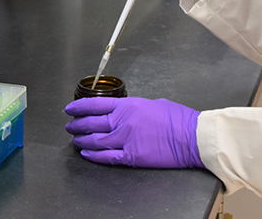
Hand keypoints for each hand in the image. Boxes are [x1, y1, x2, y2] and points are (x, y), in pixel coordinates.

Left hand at [64, 97, 203, 168]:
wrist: (191, 136)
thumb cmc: (178, 118)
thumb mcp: (153, 103)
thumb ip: (135, 108)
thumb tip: (125, 113)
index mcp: (129, 105)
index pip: (96, 104)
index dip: (80, 106)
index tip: (71, 108)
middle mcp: (123, 121)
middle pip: (92, 123)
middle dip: (77, 124)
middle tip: (70, 125)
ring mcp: (126, 140)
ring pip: (95, 140)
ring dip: (82, 139)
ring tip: (75, 139)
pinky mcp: (131, 157)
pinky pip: (106, 157)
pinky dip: (93, 155)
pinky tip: (86, 153)